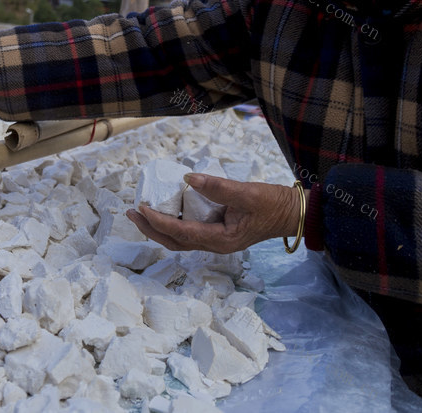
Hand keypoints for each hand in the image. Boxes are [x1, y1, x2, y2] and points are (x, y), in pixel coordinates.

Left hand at [125, 173, 302, 253]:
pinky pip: (188, 231)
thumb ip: (218, 187)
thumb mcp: (247, 193)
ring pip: (179, 239)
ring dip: (158, 227)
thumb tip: (188, 177)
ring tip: (140, 212)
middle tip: (131, 212)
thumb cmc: (272, 204)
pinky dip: (172, 223)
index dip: (158, 221)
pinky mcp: (217, 232)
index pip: (181, 233)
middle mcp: (215, 244)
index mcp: (221, 240)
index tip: (141, 208)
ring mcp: (215, 240)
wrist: (290, 214)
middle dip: (150, 228)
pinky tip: (165, 209)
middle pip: (174, 242)